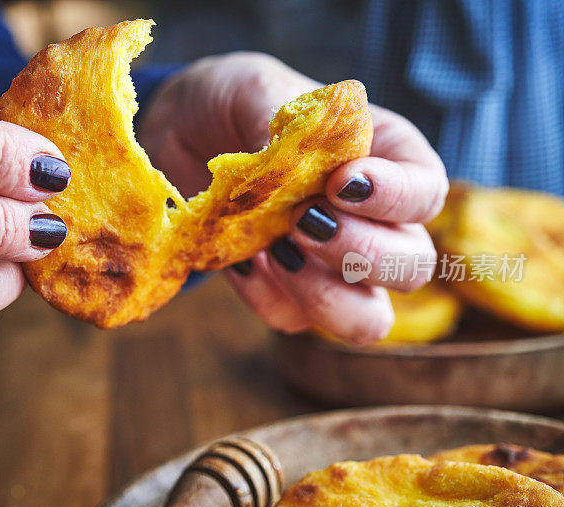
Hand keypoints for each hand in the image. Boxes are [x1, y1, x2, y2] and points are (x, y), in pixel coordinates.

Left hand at [139, 52, 446, 342]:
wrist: (177, 135)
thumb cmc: (231, 102)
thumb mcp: (255, 88)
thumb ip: (290, 119)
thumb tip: (306, 157)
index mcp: (383, 157)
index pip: (427, 192)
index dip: (395, 198)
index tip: (339, 183)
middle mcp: (370, 219)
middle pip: (412, 267)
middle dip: (361, 253)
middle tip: (302, 221)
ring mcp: (328, 264)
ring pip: (368, 319)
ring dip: (325, 294)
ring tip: (276, 250)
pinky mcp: (284, 291)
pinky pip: (291, 319)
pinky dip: (265, 297)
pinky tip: (241, 260)